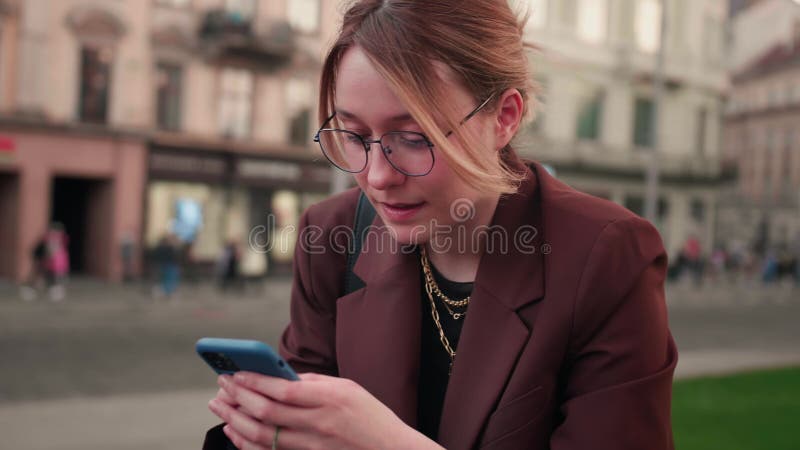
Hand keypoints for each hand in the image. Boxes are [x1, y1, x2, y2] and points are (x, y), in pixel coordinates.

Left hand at [208, 372, 441, 449]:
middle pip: (268, 412)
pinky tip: (234, 431)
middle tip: (221, 385)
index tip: (235, 372)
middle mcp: (319, 423)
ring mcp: (312, 446)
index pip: (283, 389)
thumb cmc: (370, 415)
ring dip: (235, 419)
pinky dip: (246, 443)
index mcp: (330, 398)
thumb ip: (313, 381)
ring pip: (263, 436)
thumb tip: (278, 375)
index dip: (255, 381)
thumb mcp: (347, 387)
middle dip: (238, 397)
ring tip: (219, 405)